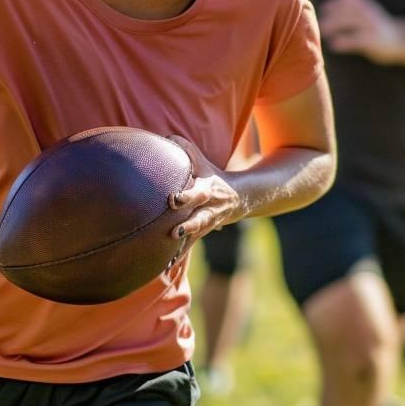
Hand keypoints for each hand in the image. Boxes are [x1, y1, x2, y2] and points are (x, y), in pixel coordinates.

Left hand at [167, 136, 244, 258]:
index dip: (186, 196)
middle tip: (174, 231)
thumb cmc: (210, 173)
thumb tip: (166, 138)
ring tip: (169, 257)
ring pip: (196, 236)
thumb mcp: (201, 159)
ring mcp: (207, 224)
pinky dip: (178, 256)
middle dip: (188, 225)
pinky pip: (190, 246)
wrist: (239, 196)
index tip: (173, 199)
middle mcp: (210, 210)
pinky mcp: (201, 233)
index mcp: (208, 190)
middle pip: (200, 219)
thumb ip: (185, 148)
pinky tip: (165, 267)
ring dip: (183, 245)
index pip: (198, 193)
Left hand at [318, 0, 403, 64]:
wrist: (402, 40)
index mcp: (367, 4)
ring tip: (324, 31)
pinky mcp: (373, 41)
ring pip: (352, 22)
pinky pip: (357, 40)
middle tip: (320, 22)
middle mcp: (370, 13)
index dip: (334, 3)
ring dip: (335, 26)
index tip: (324, 10)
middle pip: (348, 9)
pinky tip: (334, 45)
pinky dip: (344, 42)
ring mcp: (372, 26)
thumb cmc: (379, 24)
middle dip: (332, 14)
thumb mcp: (369, 9)